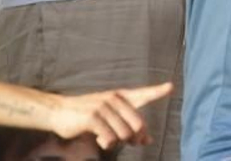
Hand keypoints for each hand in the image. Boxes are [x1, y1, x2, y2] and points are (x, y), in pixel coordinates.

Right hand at [50, 82, 171, 148]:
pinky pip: (110, 138)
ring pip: (125, 134)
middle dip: (134, 138)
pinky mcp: (93, 116)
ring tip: (106, 138)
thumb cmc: (87, 116)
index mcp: (120, 97)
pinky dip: (107, 144)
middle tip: (127, 142)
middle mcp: (114, 99)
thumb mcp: (110, 119)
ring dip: (117, 142)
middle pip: (138, 124)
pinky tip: (100, 140)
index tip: (170, 87)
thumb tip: (148, 139)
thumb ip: (129, 127)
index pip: (142, 94)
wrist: (59, 112)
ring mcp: (103, 106)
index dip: (157, 91)